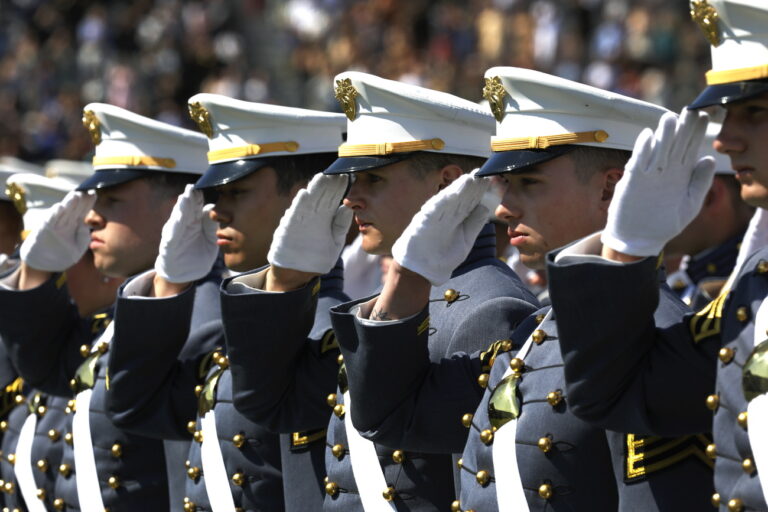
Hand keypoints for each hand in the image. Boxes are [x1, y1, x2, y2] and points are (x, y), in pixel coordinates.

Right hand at [20, 190, 94, 271]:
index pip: (82, 211)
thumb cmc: (62, 255)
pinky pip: (49, 221)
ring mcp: (54, 225)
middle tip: (88, 191)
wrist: (45, 264)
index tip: (94, 194)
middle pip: (74, 209)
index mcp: (73, 225)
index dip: (88, 203)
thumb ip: (83, 238)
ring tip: (76, 195)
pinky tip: (60, 207)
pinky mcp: (44, 231)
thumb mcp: (78, 249)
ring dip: (69, 203)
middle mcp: (64, 223)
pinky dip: (54, 214)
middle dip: (81, 200)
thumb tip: (85, 226)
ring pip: (62, 212)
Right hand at [154, 184, 217, 282]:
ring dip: (180, 209)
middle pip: (187, 209)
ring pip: (177, 219)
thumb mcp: (210, 240)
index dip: (199, 196)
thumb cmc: (196, 253)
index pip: (197, 206)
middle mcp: (183, 225)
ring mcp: (175, 235)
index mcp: (194, 222)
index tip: (204, 185)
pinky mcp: (169, 247)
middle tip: (193, 186)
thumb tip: (215, 210)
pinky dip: (173, 229)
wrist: (183, 274)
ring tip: (184, 199)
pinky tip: (176, 221)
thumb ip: (212, 226)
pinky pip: (171, 237)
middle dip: (190, 197)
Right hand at [268, 173, 351, 274]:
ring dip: (314, 190)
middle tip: (337, 171)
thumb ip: (339, 227)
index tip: (348, 176)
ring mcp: (300, 222)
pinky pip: (294, 216)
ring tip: (321, 177)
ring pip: (308, 202)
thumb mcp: (334, 243)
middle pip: (321, 197)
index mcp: (324, 220)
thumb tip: (347, 208)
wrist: (297, 273)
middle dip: (329, 184)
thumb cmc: (316, 258)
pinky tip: (304, 194)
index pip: (333, 200)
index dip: (339, 188)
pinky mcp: (289, 229)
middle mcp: (312, 218)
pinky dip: (299, 205)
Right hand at [391, 169, 502, 285]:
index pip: (471, 201)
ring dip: (458, 189)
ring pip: (448, 201)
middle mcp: (446, 215)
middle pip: (461, 197)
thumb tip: (486, 206)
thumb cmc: (443, 255)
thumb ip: (475, 224)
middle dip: (472, 186)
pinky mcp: (423, 224)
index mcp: (457, 218)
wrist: (423, 270)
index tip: (490, 179)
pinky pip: (432, 212)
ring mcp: (435, 218)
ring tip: (469, 178)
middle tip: (483, 173)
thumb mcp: (466, 240)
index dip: (480, 191)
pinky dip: (441, 203)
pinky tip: (450, 194)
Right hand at [601, 109, 715, 256]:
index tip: (703, 116)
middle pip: (675, 144)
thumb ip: (700, 184)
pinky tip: (648, 136)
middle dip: (682, 128)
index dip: (696, 132)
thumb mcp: (690, 206)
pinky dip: (642, 149)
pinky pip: (638, 162)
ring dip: (664, 134)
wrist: (639, 238)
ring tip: (671, 118)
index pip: (689, 148)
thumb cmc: (664, 223)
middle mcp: (665, 171)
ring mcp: (649, 175)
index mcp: (680, 175)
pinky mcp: (633, 182)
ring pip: (658, 150)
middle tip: (690, 111)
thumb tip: (709, 159)